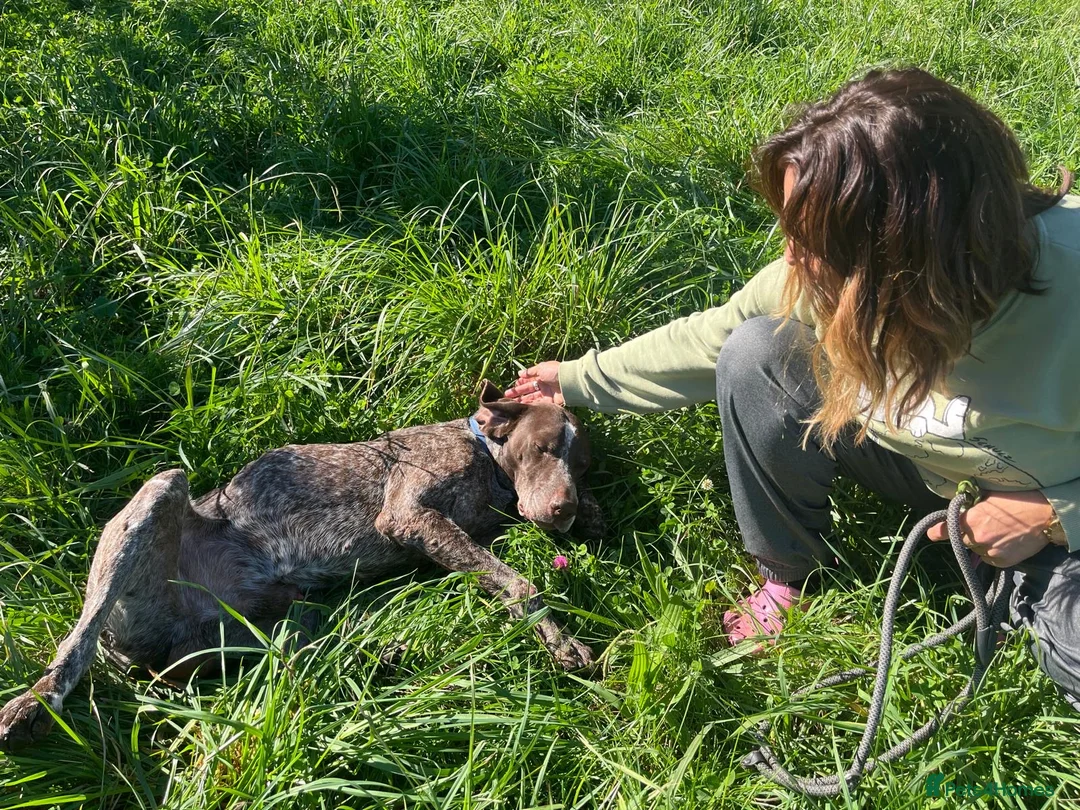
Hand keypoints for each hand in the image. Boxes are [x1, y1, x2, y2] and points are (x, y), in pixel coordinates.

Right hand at [503, 361, 562, 404]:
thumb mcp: (541, 368)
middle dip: (518, 392)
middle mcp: (543, 384)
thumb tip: (519, 373)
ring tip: (512, 403)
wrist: (569, 382)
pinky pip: (538, 403)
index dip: (520, 383)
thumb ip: (530, 372)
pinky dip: (530, 405)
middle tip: (506, 396)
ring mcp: (546, 393)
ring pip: (532, 397)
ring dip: (522, 400)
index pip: (528, 380)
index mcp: (541, 375)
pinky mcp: (550, 402)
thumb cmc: (555, 372)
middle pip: (528, 389)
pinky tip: (522, 406)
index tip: (513, 386)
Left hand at [926, 490, 1053, 566]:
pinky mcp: (1002, 562)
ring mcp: (990, 552)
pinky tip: (1006, 541)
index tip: (931, 533)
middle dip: (968, 534)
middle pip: (962, 540)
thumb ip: (973, 506)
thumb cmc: (1019, 500)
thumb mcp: (990, 497)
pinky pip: (990, 558)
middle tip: (984, 525)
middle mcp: (977, 539)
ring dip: (982, 543)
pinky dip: (993, 552)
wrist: (1047, 516)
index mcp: (971, 520)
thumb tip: (963, 510)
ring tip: (1000, 532)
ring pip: (977, 550)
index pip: (946, 529)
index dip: (937, 531)